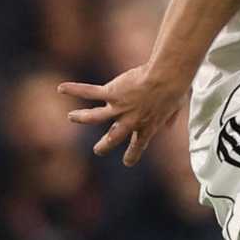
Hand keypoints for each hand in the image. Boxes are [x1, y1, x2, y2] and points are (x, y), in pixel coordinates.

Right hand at [59, 65, 189, 165]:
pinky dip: (75, 90)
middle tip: (98, 150)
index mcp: (148, 127)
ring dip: (82, 118)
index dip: (132, 155)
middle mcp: (130, 122)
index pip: (138, 146)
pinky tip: (62, 88)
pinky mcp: (111, 94)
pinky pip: (89, 92)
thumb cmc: (174, 90)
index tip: (128, 161)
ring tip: (72, 117)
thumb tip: (169, 127)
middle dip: (105, 146)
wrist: (166, 79)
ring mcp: (119, 109)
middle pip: (113, 139)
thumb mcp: (177, 107)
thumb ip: (170, 120)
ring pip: (95, 117)